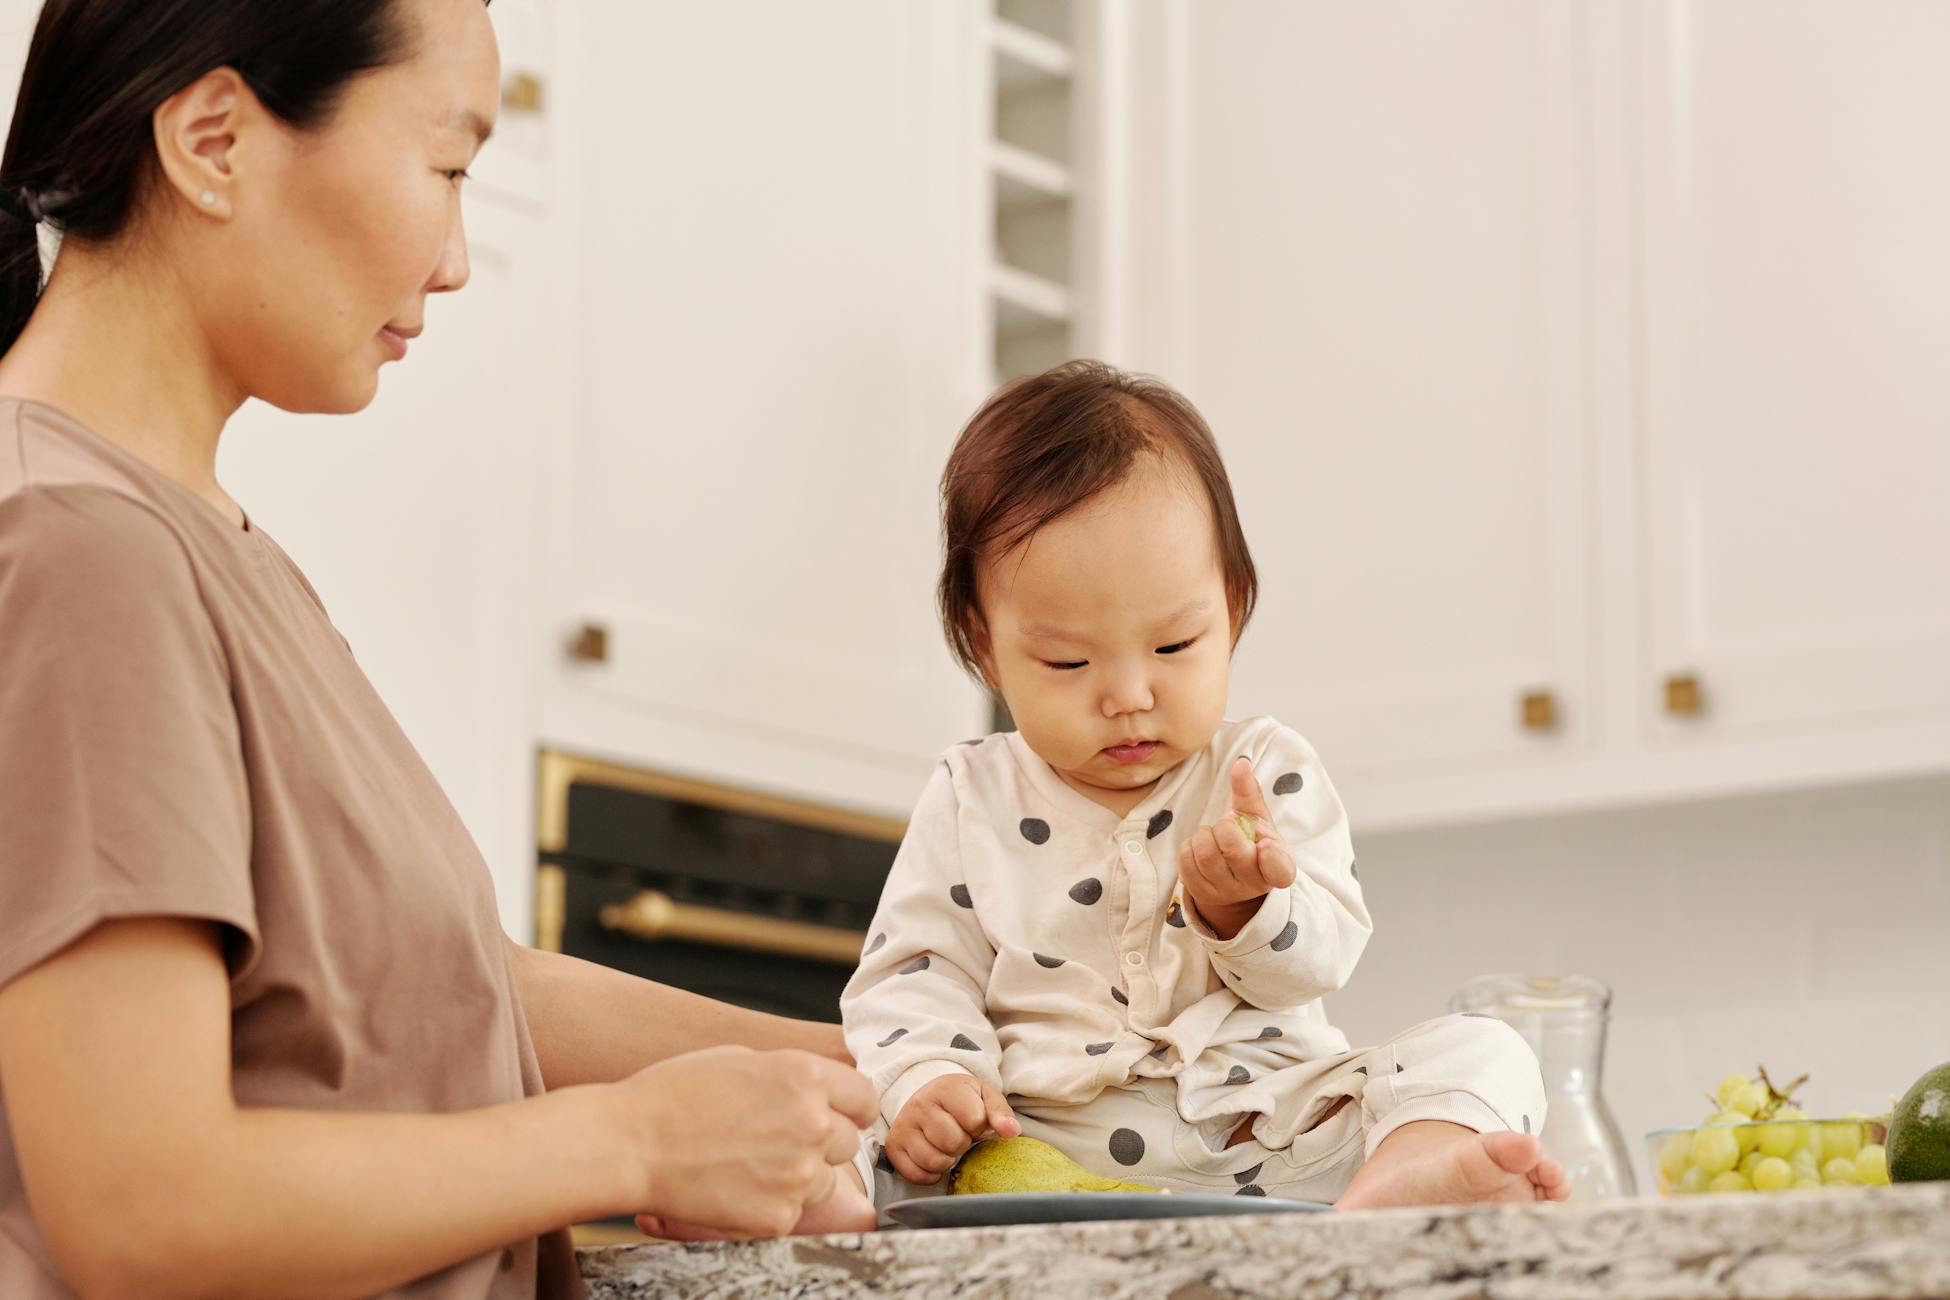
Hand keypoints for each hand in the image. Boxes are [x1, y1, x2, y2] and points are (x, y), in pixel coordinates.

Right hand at [607, 1046, 876, 1238]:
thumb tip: (821, 1091)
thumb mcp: (742, 1058)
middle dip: (820, 1143)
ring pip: (824, 1180)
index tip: (836, 1115)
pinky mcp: (778, 1216)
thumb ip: (792, 1077)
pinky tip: (736, 1186)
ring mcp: (798, 1173)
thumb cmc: (675, 1094)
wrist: (631, 1143)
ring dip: (798, 1176)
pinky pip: (794, 1212)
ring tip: (748, 1164)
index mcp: (806, 1076)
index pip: (864, 1097)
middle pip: (848, 1141)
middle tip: (775, 1141)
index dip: (849, 1108)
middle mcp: (813, 1123)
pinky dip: (771, 1204)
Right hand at [884, 1074, 1019, 1184]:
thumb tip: (1012, 1131)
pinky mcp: (893, 1147)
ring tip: (946, 1144)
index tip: (973, 1120)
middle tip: (959, 1133)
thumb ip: (1001, 1112)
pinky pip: (916, 1175)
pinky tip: (934, 1156)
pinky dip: (930, 1174)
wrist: (929, 1098)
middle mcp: (919, 1105)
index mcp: (945, 1088)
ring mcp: (903, 1126)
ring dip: (947, 1160)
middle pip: (953, 1143)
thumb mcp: (985, 1097)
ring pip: (934, 1161)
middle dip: (963, 1143)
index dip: (980, 1126)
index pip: (973, 1119)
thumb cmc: (962, 1100)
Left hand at [1176, 758, 1298, 939]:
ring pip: (1205, 854)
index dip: (1271, 857)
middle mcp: (1254, 885)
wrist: (1232, 874)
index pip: (1279, 869)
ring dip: (1205, 834)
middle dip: (1225, 827)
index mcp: (1278, 866)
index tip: (1264, 843)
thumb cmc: (1251, 840)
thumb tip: (1241, 763)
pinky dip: (1190, 845)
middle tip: (1229, 825)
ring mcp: (1227, 892)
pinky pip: (1186, 860)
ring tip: (1215, 836)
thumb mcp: (1257, 818)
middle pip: (1233, 849)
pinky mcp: (1201, 893)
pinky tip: (1201, 846)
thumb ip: (1250, 791)